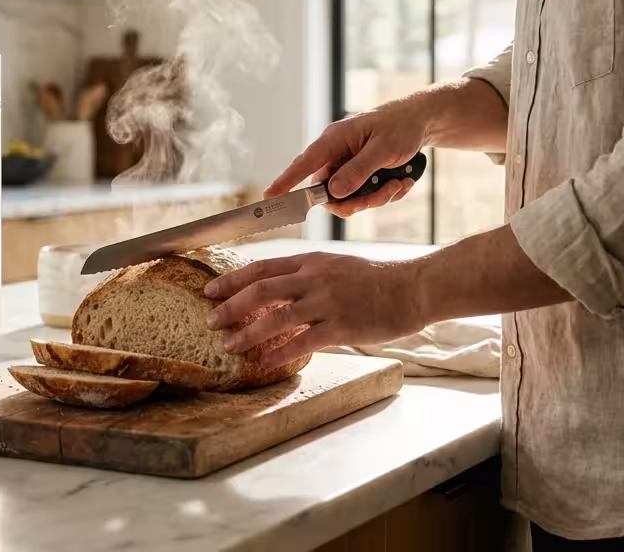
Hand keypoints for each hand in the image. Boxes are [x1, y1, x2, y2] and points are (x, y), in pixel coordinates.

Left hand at [203, 253, 428, 368]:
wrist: (412, 288)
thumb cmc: (375, 280)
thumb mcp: (335, 266)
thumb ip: (306, 275)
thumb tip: (276, 288)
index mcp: (311, 261)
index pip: (262, 267)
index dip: (233, 280)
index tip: (211, 290)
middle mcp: (314, 278)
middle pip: (261, 290)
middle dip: (231, 306)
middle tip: (211, 320)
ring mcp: (328, 302)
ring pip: (276, 316)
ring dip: (248, 332)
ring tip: (230, 345)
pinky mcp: (342, 326)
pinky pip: (303, 341)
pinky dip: (280, 352)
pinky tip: (264, 361)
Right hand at [267, 100, 430, 218]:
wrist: (420, 122)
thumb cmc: (400, 127)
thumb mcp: (383, 149)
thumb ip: (358, 171)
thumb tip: (333, 192)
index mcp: (334, 139)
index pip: (304, 163)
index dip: (286, 181)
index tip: (270, 195)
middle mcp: (336, 154)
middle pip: (328, 192)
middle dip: (356, 201)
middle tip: (381, 196)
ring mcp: (347, 166)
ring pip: (347, 198)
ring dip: (374, 198)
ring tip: (398, 185)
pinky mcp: (359, 175)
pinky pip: (362, 196)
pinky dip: (383, 194)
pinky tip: (401, 182)